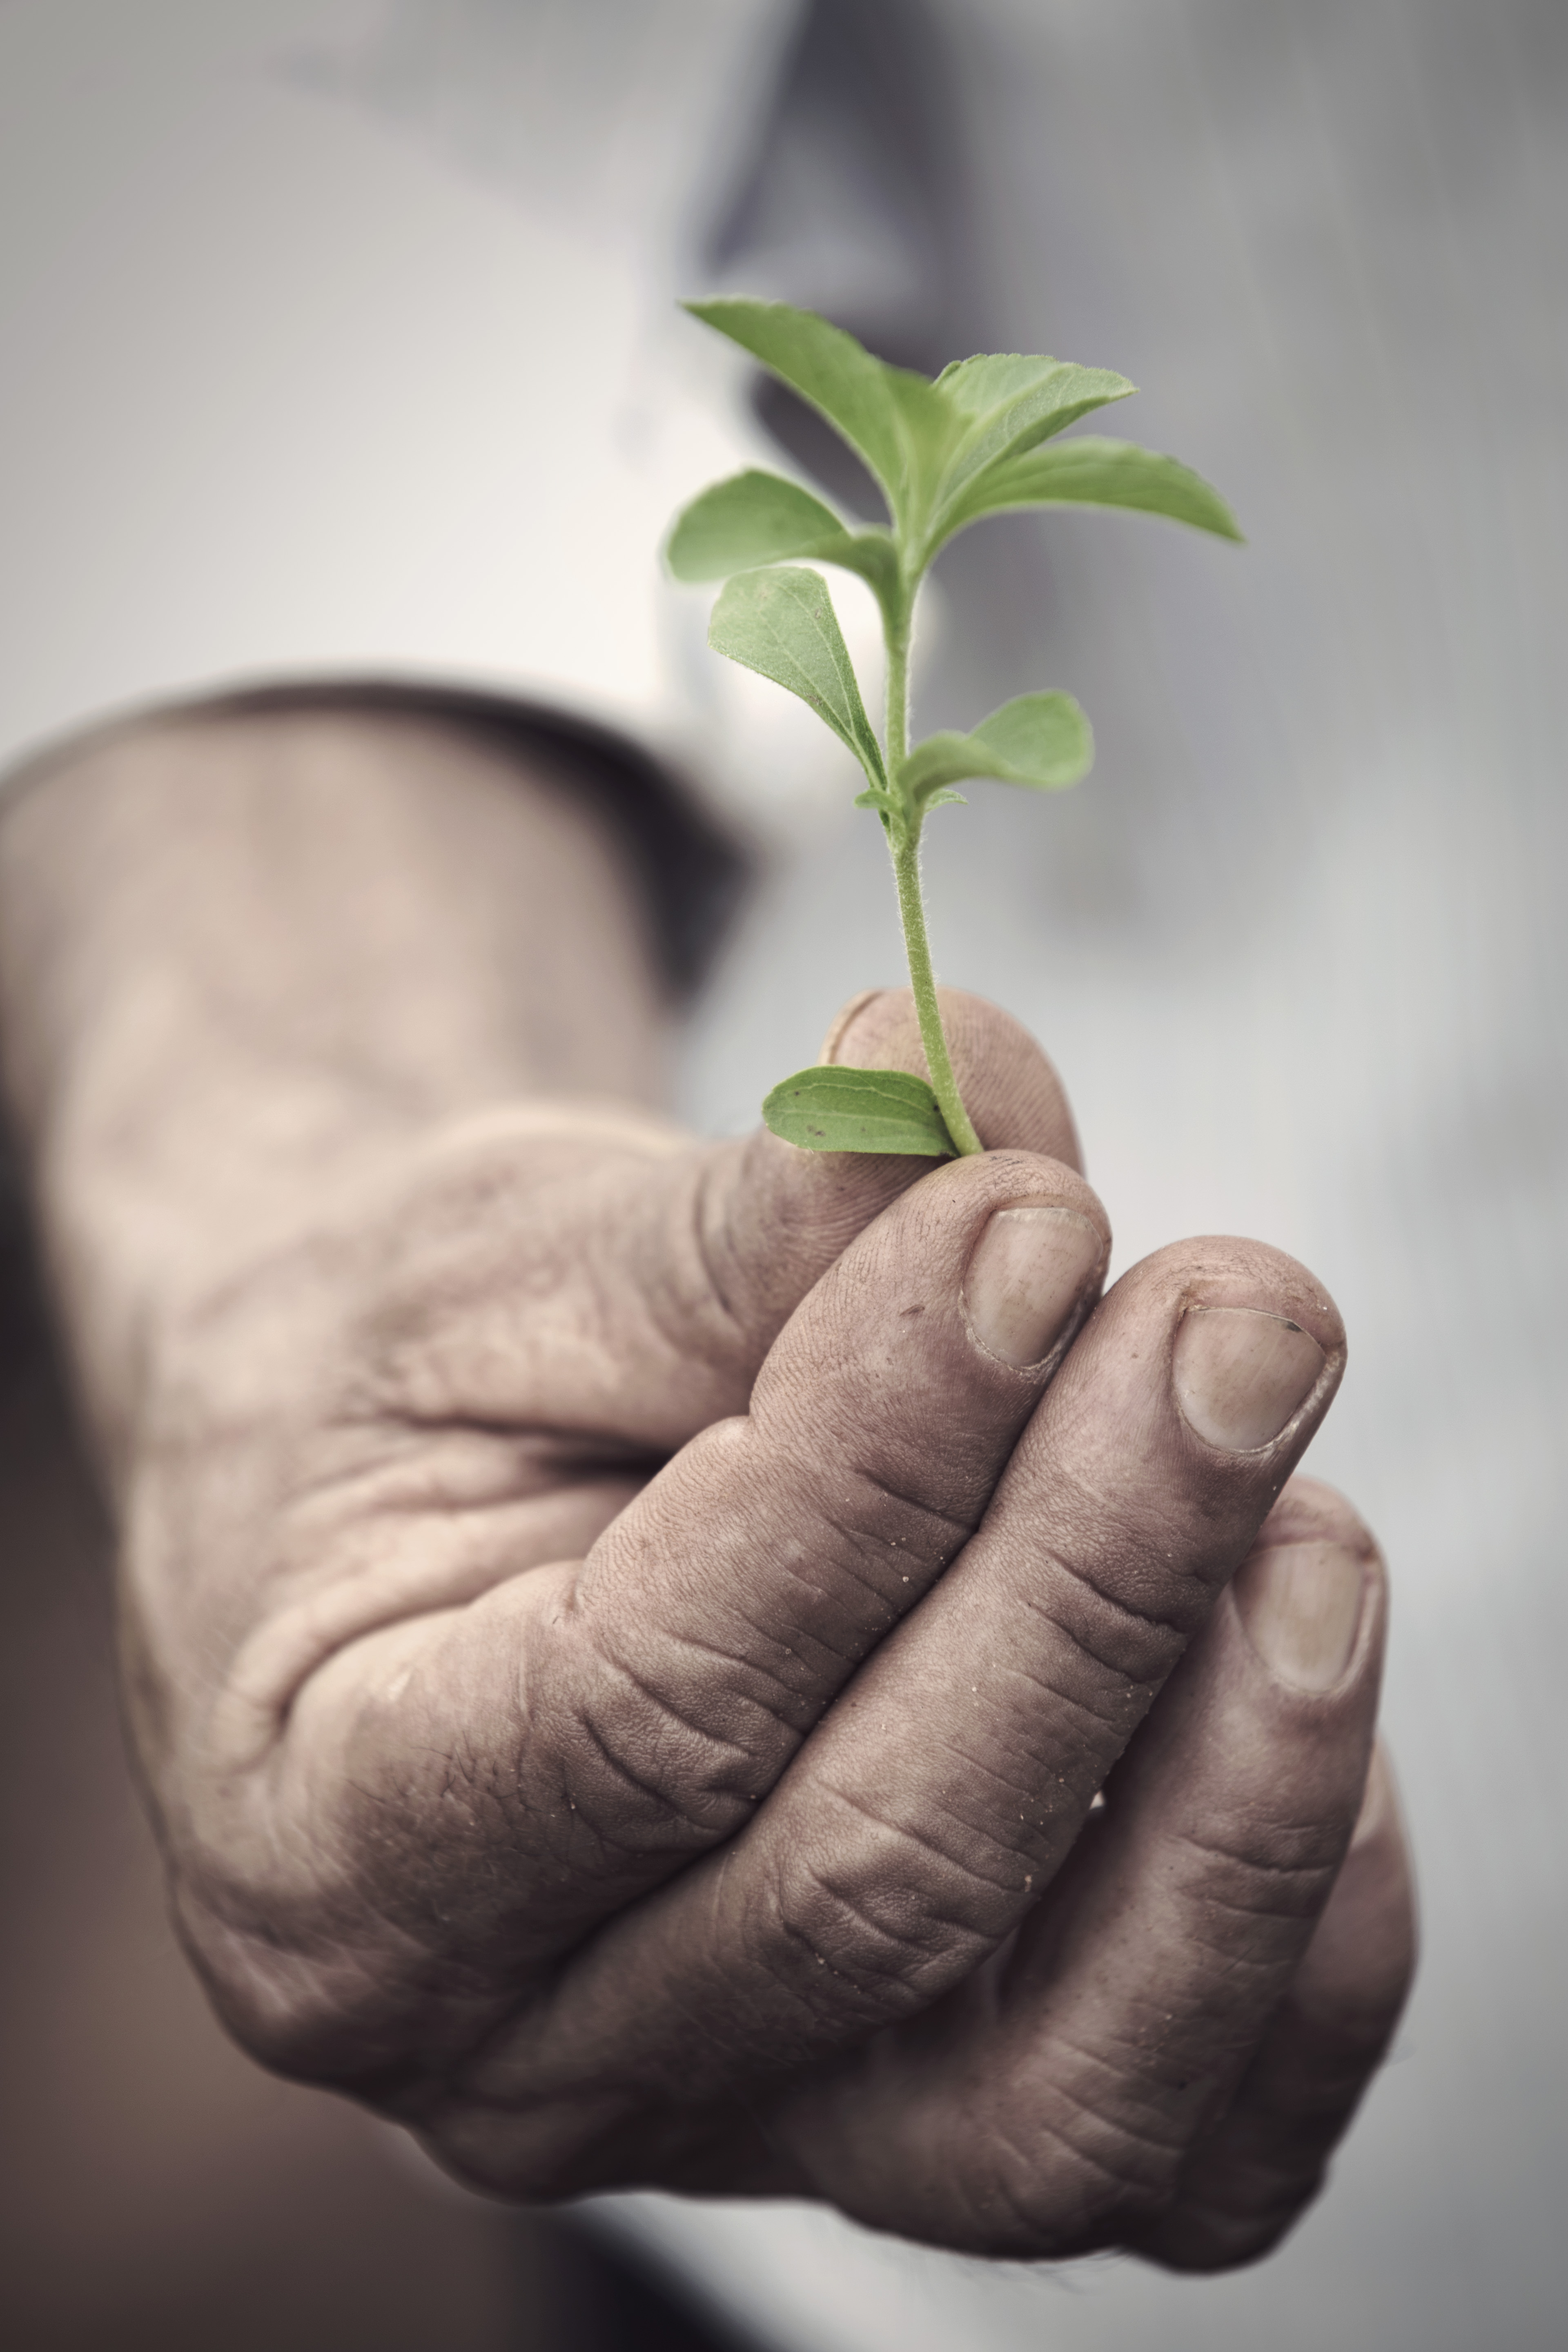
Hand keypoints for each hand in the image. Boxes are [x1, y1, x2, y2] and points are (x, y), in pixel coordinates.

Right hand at [120, 985, 1412, 2265]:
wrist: (429, 1510)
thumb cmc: (435, 1376)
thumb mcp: (501, 1263)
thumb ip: (731, 1221)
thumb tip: (948, 1086)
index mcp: (330, 1846)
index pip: (641, 1706)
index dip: (872, 1465)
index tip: (1033, 1222)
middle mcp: (521, 2060)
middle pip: (864, 1878)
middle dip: (1090, 1579)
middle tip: (1230, 1318)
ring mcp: (742, 2132)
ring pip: (1051, 2094)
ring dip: (1233, 1791)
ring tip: (1306, 1506)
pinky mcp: (930, 2135)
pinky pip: (1186, 2138)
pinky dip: (1304, 1943)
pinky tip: (1305, 1672)